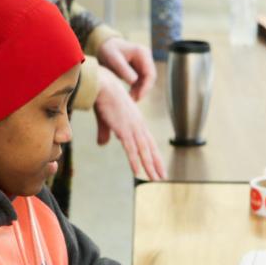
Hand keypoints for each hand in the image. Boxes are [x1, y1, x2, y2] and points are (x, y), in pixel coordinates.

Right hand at [94, 66, 166, 180]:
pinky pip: (131, 149)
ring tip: (155, 179)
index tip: (158, 165)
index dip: (154, 154)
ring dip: (150, 166)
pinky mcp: (123, 130)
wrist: (102, 85)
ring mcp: (132, 128)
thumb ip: (106, 133)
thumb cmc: (103, 98)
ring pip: (144, 151)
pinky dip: (135, 161)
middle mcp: (138, 125)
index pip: (148, 141)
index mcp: (137, 121)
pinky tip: (138, 172)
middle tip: (163, 177)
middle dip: (157, 163)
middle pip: (150, 148)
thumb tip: (103, 144)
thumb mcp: (105, 119)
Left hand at [96, 37, 156, 100]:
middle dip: (143, 90)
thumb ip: (124, 69)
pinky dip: (137, 88)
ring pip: (146, 80)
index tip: (139, 97)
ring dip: (140, 91)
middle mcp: (146, 57)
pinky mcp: (140, 68)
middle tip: (134, 100)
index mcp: (142, 53)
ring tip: (131, 99)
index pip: (150, 73)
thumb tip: (134, 81)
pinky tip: (131, 95)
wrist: (105, 46)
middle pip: (150, 77)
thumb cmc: (108, 51)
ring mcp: (144, 62)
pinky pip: (142, 80)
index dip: (146, 86)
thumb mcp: (113, 59)